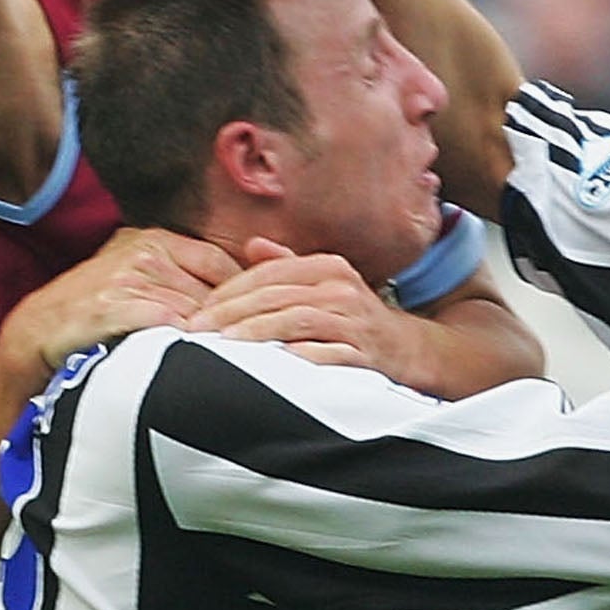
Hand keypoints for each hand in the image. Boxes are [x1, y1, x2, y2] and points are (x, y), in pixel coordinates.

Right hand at [0, 225, 240, 386]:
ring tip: (224, 357)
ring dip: (210, 337)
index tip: (255, 315)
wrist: (43, 328)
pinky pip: (169, 326)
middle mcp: (144, 252)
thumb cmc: (99, 306)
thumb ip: (180, 274)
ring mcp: (129, 277)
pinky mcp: (115, 305)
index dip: (241, 292)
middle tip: (246, 344)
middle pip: (212, 291)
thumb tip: (238, 290)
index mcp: (154, 239)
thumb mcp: (138, 273)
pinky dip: (185, 344)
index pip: (219, 262)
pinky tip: (192, 360)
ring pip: (195, 312)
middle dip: (229, 321)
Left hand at [187, 240, 414, 372]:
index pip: (268, 274)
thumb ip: (288, 266)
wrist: (411, 351)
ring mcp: (355, 321)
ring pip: (295, 321)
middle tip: (199, 330)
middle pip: (276, 296)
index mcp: (328, 268)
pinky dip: (298, 357)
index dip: (229, 291)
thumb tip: (252, 246)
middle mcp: (342, 289)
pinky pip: (326, 354)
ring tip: (224, 345)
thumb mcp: (327, 285)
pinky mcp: (365, 353)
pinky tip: (271, 363)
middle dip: (231, 314)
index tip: (200, 311)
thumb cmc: (359, 321)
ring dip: (256, 333)